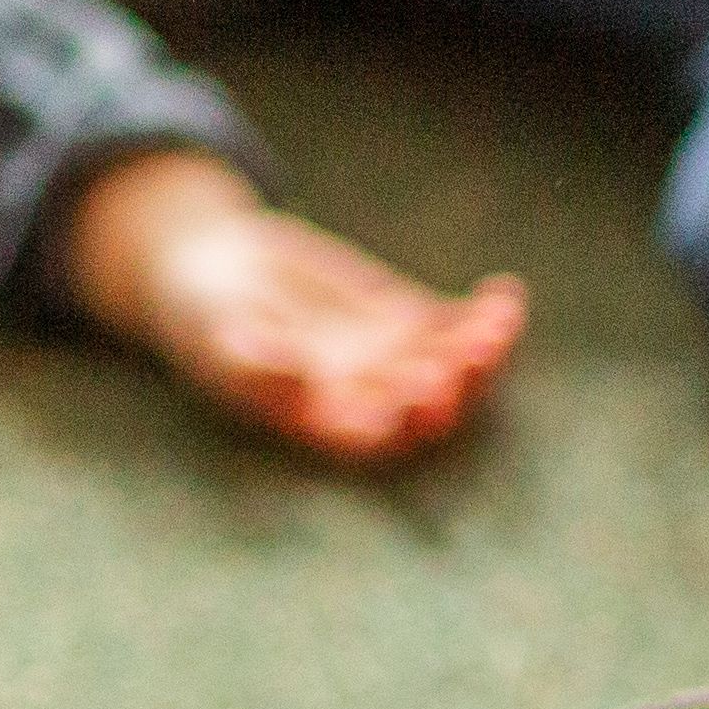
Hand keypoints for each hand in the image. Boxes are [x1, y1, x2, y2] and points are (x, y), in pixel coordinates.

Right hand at [65, 151, 522, 463]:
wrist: (215, 271)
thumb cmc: (204, 317)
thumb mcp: (218, 338)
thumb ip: (256, 364)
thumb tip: (298, 377)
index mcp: (323, 423)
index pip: (378, 437)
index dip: (407, 420)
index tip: (424, 390)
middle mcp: (368, 401)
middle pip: (429, 406)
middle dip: (457, 384)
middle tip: (472, 354)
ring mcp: (395, 361)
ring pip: (455, 366)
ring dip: (482, 349)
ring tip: (497, 321)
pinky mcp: (407, 321)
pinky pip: (457, 323)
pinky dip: (484, 312)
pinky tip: (505, 293)